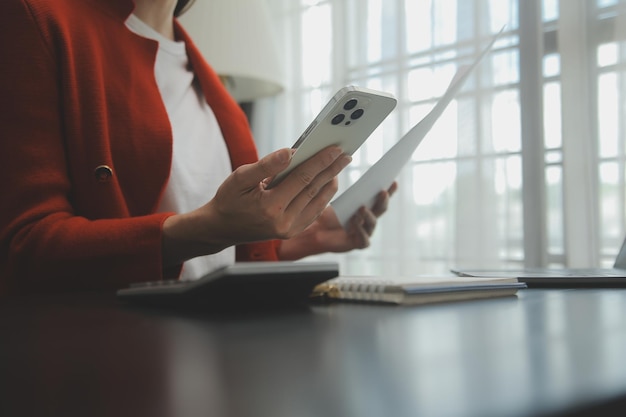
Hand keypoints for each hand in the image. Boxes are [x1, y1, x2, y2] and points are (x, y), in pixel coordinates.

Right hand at [162, 146, 351, 265]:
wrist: (222, 228)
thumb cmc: (229, 199)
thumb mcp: (240, 177)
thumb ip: (266, 165)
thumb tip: (290, 152)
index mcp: (270, 207)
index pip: (302, 179)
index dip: (320, 162)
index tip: (334, 149)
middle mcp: (283, 221)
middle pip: (314, 190)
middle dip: (331, 170)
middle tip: (345, 154)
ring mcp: (289, 230)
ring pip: (317, 202)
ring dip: (330, 183)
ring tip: (339, 166)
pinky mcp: (291, 233)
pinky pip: (313, 212)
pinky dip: (323, 197)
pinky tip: (328, 183)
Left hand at [279, 182, 397, 259]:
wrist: (317, 232)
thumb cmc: (327, 213)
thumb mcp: (335, 197)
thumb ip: (344, 186)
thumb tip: (343, 161)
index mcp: (368, 205)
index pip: (381, 196)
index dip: (390, 189)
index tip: (394, 180)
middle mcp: (370, 218)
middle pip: (381, 208)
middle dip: (383, 200)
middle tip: (382, 191)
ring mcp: (366, 231)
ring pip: (372, 222)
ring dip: (368, 215)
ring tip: (361, 208)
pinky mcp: (359, 243)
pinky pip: (364, 239)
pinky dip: (360, 231)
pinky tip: (355, 223)